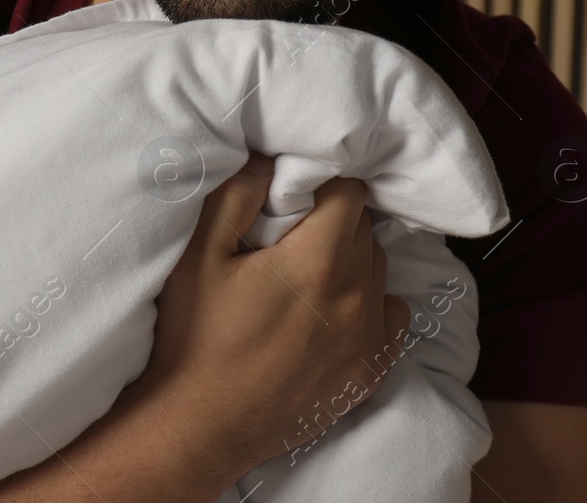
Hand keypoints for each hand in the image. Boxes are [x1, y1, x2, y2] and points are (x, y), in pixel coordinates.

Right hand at [120, 154, 412, 488]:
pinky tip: (332, 311)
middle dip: (333, 220)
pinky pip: (392, 318)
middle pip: (364, 230)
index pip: (350, 193)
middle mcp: (358, 297)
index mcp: (320, 261)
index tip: (291, 196)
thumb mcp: (198, 255)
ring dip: (351, 260)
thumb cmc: (194, 337)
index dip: (320, 184)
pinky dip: (370, 305)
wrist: (199, 425)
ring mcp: (369, 338)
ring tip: (306, 273)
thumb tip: (266, 162)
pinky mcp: (368, 371)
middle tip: (289, 233)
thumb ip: (236, 197)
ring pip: (378, 270)